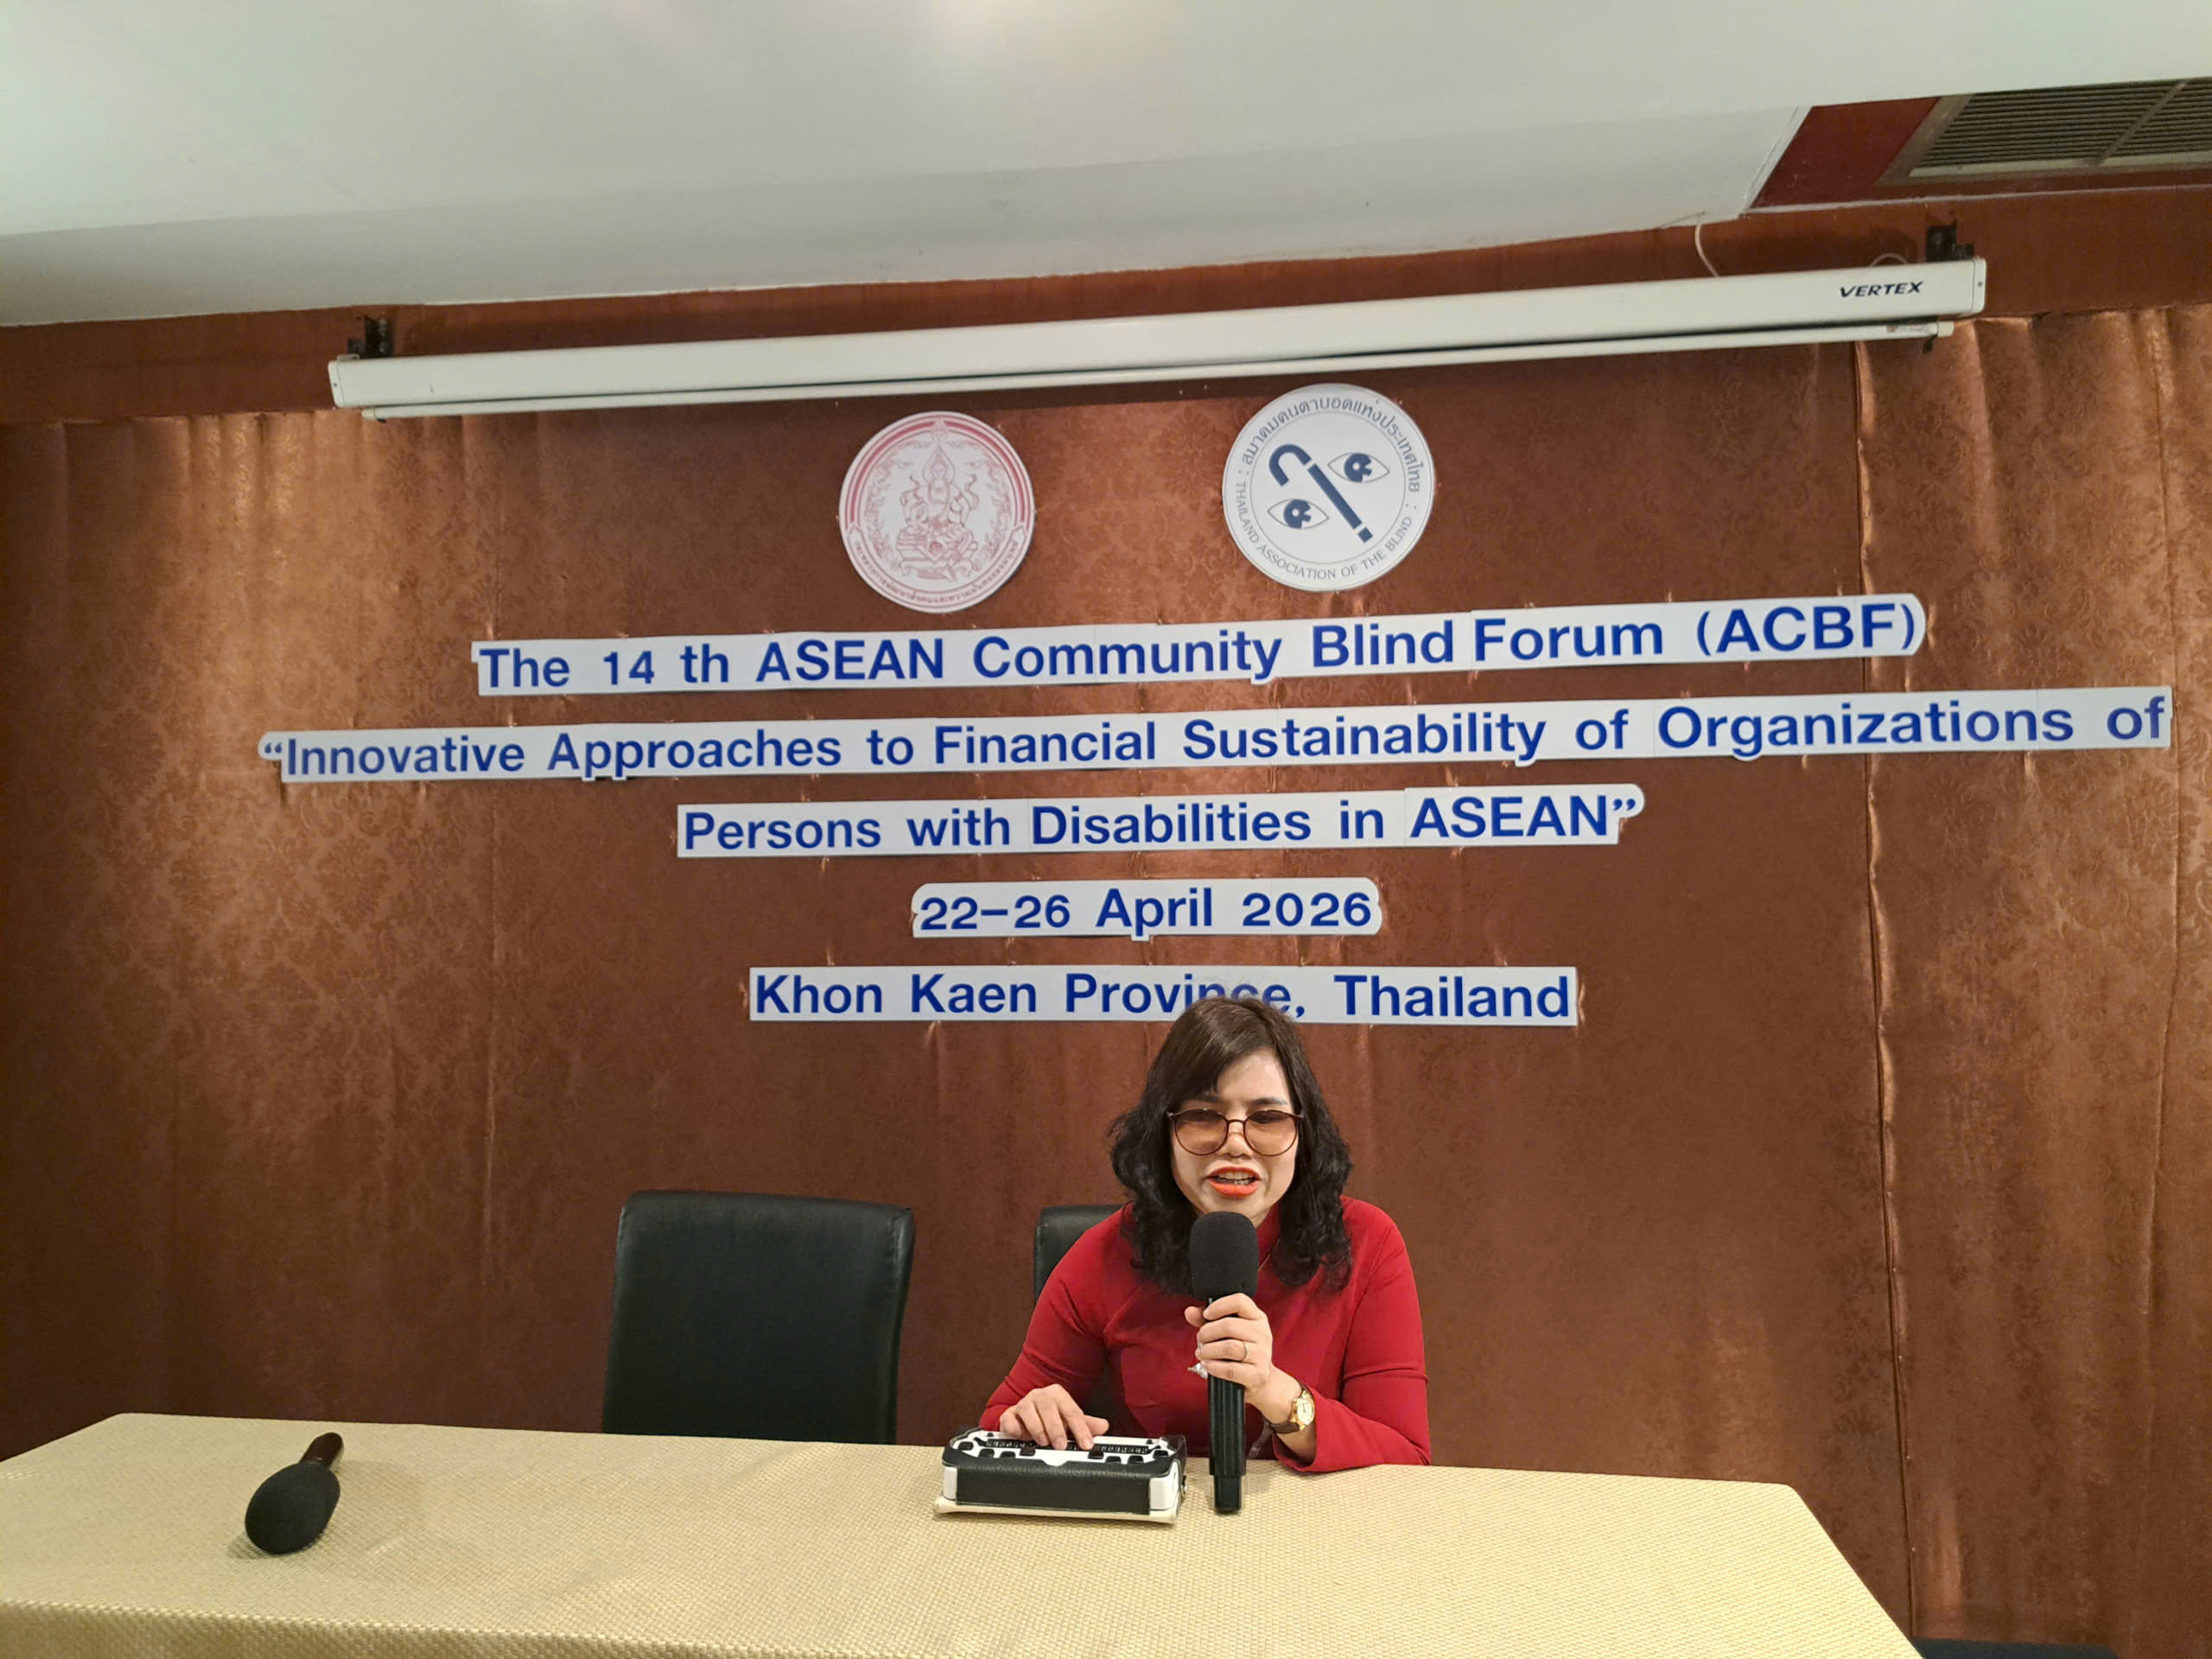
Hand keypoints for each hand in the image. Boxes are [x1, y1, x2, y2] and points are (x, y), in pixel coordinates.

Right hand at [998, 1384, 1108, 1450]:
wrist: (1024, 1420)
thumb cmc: (1049, 1419)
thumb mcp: (1069, 1422)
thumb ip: (1086, 1425)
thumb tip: (1104, 1426)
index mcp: (1058, 1395)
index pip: (1072, 1411)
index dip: (1081, 1429)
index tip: (1086, 1444)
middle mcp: (1040, 1396)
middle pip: (1049, 1408)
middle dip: (1057, 1428)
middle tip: (1062, 1446)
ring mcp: (1023, 1404)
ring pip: (1028, 1410)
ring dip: (1037, 1428)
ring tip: (1044, 1442)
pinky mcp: (1008, 1415)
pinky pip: (1009, 1419)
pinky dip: (1015, 1428)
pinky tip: (1021, 1436)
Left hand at [1185, 1294, 1298, 1424]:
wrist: (1260, 1379)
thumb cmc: (1240, 1349)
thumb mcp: (1227, 1332)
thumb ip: (1207, 1320)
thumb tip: (1189, 1312)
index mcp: (1257, 1317)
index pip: (1240, 1301)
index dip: (1219, 1306)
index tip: (1206, 1315)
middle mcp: (1262, 1333)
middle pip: (1229, 1326)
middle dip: (1207, 1332)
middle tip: (1200, 1339)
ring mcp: (1262, 1354)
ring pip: (1229, 1347)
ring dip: (1208, 1350)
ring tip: (1201, 1352)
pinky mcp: (1257, 1374)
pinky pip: (1231, 1369)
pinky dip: (1214, 1367)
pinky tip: (1207, 1364)